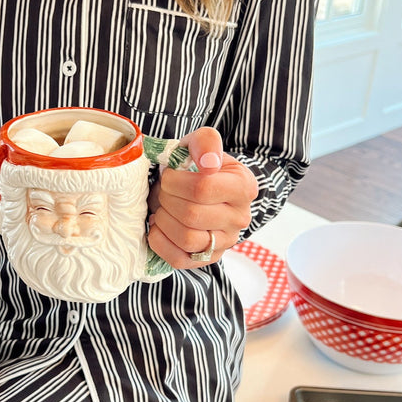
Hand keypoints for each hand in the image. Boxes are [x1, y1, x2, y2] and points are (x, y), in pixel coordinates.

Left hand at [147, 127, 257, 269]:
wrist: (202, 188)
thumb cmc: (198, 166)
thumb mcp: (202, 144)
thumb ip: (206, 142)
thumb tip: (208, 164)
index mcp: (243, 187)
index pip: (202, 188)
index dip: (175, 181)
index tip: (169, 175)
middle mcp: (240, 218)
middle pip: (192, 214)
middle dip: (167, 199)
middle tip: (164, 191)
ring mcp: (226, 242)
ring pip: (187, 239)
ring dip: (164, 220)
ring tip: (162, 208)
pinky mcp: (208, 259)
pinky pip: (179, 259)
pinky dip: (160, 242)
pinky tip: (158, 226)